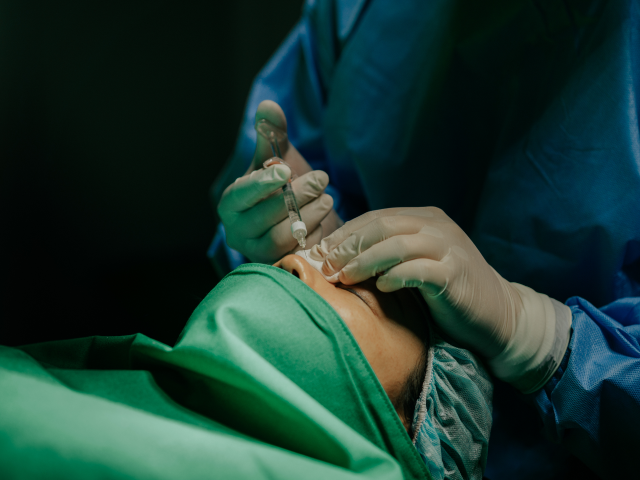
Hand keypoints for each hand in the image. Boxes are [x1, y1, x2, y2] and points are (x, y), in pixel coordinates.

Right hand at [217, 100, 337, 263]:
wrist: (301, 219)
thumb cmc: (284, 188)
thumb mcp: (279, 160)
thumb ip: (272, 135)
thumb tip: (268, 105)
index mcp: (231, 204)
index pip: (241, 194)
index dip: (262, 183)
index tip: (286, 170)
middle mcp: (238, 232)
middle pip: (264, 217)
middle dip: (296, 196)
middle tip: (322, 178)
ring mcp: (258, 253)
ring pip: (281, 237)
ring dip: (309, 215)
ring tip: (328, 198)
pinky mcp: (280, 267)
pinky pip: (298, 253)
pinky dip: (315, 236)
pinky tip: (327, 220)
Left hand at [312, 207, 570, 392]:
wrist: (497, 315)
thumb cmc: (446, 293)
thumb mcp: (415, 264)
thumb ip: (386, 255)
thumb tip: (337, 260)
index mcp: (424, 219)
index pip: (375, 218)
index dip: (344, 233)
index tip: (319, 252)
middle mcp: (436, 227)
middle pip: (382, 225)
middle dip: (348, 245)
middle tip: (325, 265)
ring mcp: (448, 248)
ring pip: (396, 244)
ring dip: (364, 260)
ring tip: (343, 277)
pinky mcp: (455, 274)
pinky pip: (418, 270)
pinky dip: (395, 276)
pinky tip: (380, 287)